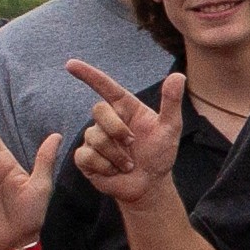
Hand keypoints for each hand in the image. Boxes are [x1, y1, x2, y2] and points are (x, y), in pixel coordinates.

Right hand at [62, 59, 185, 206]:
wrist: (149, 185)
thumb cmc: (159, 154)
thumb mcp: (170, 128)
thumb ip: (171, 102)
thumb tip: (178, 75)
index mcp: (125, 108)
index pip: (104, 86)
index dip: (88, 75)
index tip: (70, 64)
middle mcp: (107, 120)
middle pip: (98, 110)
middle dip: (117, 129)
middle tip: (132, 143)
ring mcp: (94, 139)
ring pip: (95, 137)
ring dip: (116, 155)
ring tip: (128, 164)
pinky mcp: (85, 158)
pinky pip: (87, 156)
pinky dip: (106, 167)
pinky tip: (114, 171)